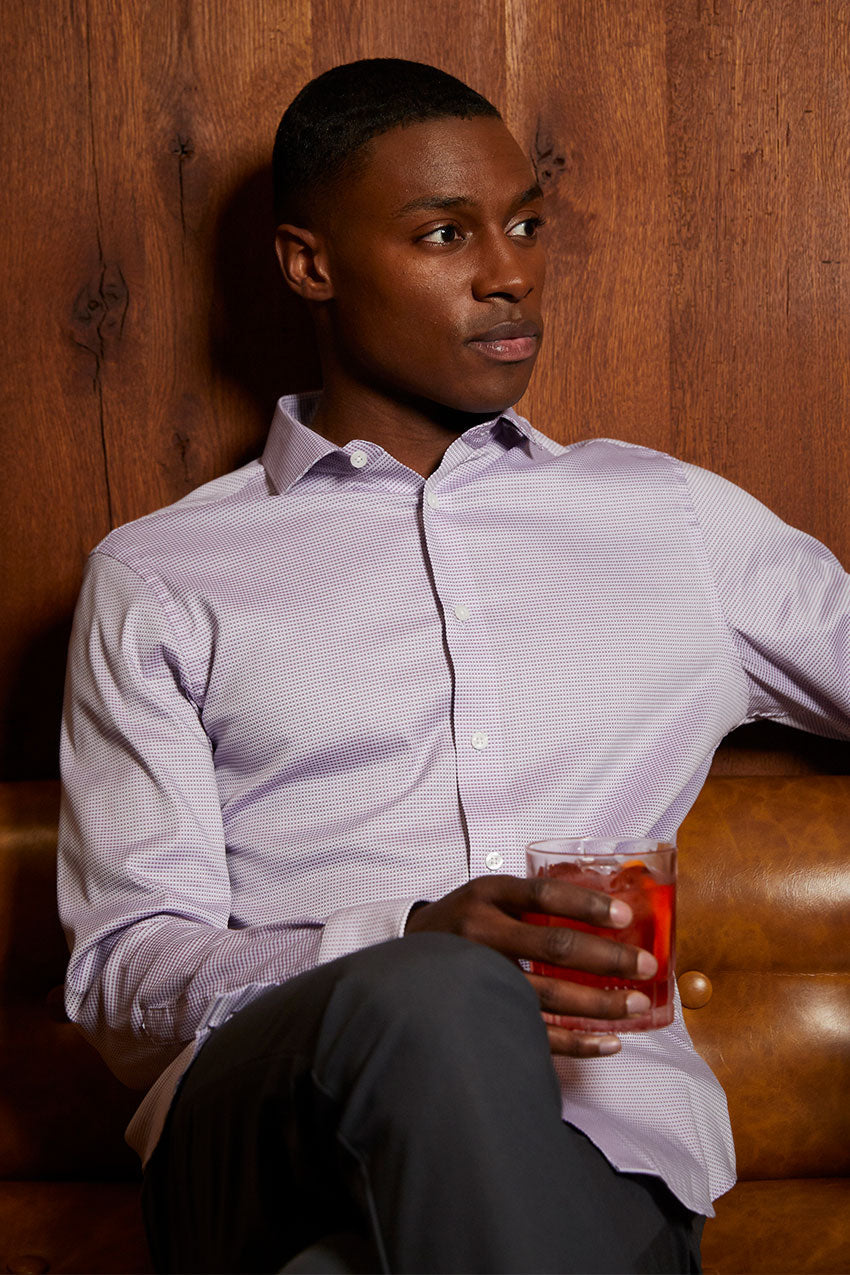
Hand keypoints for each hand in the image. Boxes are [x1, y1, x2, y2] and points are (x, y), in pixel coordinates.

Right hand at [404, 874, 656, 1057]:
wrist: (407, 952)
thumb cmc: (463, 920)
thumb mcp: (489, 894)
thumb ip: (532, 901)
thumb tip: (608, 912)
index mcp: (487, 895)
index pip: (543, 895)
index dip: (587, 905)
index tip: (624, 917)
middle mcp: (481, 932)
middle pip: (554, 947)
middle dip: (606, 958)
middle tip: (645, 965)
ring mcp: (479, 976)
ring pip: (548, 995)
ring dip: (599, 1003)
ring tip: (636, 1004)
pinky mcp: (480, 1013)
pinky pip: (535, 1033)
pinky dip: (576, 1042)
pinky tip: (608, 1042)